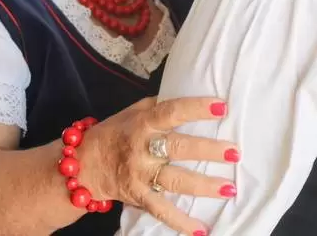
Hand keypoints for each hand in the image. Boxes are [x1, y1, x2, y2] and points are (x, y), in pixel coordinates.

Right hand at [82, 96, 237, 234]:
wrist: (82, 165)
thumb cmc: (114, 132)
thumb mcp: (133, 112)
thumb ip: (159, 106)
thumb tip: (191, 93)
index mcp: (144, 122)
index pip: (172, 111)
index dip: (196, 108)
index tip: (221, 106)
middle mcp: (142, 148)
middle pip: (179, 148)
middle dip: (208, 150)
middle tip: (235, 152)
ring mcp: (140, 174)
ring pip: (175, 180)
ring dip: (204, 185)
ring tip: (230, 188)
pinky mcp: (138, 196)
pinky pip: (161, 210)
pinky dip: (181, 222)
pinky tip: (201, 229)